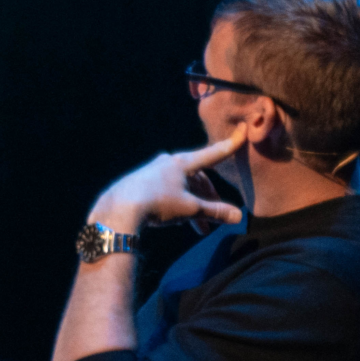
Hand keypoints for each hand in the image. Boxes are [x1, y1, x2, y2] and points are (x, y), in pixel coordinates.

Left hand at [88, 136, 244, 234]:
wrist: (118, 209)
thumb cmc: (158, 203)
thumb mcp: (190, 209)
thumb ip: (214, 211)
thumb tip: (238, 216)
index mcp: (181, 163)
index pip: (211, 154)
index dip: (228, 147)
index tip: (241, 133)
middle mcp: (166, 163)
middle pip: (195, 177)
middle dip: (207, 198)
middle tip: (213, 217)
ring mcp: (150, 172)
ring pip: (179, 186)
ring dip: (191, 205)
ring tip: (197, 227)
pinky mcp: (138, 183)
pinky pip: (163, 191)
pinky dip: (174, 203)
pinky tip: (173, 220)